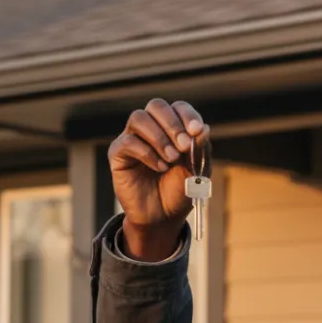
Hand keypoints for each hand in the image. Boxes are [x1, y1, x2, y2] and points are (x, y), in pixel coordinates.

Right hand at [108, 98, 210, 258]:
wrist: (164, 216)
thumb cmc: (180, 190)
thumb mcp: (196, 170)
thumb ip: (200, 149)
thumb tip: (203, 128)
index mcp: (173, 128)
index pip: (178, 107)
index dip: (187, 115)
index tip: (197, 131)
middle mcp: (152, 128)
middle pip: (156, 106)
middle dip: (173, 124)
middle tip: (184, 146)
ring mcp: (133, 139)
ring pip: (139, 118)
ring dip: (159, 137)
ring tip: (172, 159)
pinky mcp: (118, 154)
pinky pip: (128, 142)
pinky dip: (147, 153)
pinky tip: (160, 168)